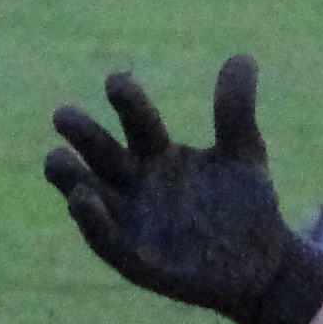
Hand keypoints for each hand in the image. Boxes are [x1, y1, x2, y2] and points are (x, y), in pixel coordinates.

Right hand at [43, 57, 322, 323]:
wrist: (265, 266)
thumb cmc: (245, 207)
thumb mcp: (245, 155)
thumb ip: (235, 112)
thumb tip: (243, 57)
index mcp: (156, 153)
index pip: (136, 120)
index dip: (126, 101)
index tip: (117, 81)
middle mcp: (133, 182)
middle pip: (100, 151)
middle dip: (82, 134)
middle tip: (64, 114)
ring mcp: (130, 220)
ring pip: (86, 193)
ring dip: (70, 177)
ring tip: (57, 158)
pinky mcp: (134, 260)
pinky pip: (105, 240)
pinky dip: (92, 221)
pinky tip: (83, 199)